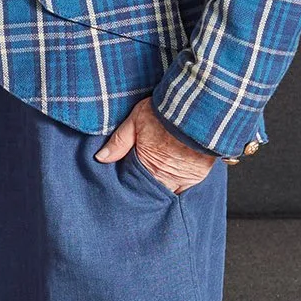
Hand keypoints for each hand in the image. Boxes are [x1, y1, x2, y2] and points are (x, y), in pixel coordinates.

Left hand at [95, 96, 215, 193]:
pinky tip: (173, 183)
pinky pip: (185, 190)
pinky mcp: (197, 175)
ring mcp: (182, 177)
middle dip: (145, 190)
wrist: (198, 108)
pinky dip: (178, 187)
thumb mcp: (136, 120)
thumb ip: (118, 141)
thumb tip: (101, 158)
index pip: (134, 185)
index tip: (124, 186)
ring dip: (161, 189)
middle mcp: (164, 176)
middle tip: (139, 188)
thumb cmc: (167, 111)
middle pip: (151, 191)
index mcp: (147, 165)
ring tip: (155, 184)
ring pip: (168, 192)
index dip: (130, 185)